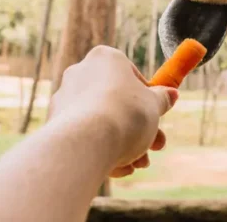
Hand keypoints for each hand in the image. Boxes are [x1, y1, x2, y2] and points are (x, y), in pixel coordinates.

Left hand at [49, 45, 177, 177]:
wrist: (86, 142)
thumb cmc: (125, 115)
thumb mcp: (154, 106)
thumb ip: (162, 99)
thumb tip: (171, 94)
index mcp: (105, 58)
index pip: (131, 75)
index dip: (149, 99)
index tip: (158, 117)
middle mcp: (80, 73)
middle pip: (117, 102)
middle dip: (140, 128)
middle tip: (155, 147)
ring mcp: (65, 99)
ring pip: (102, 122)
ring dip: (124, 144)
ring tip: (139, 164)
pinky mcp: (54, 124)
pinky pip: (86, 136)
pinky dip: (102, 150)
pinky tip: (118, 168)